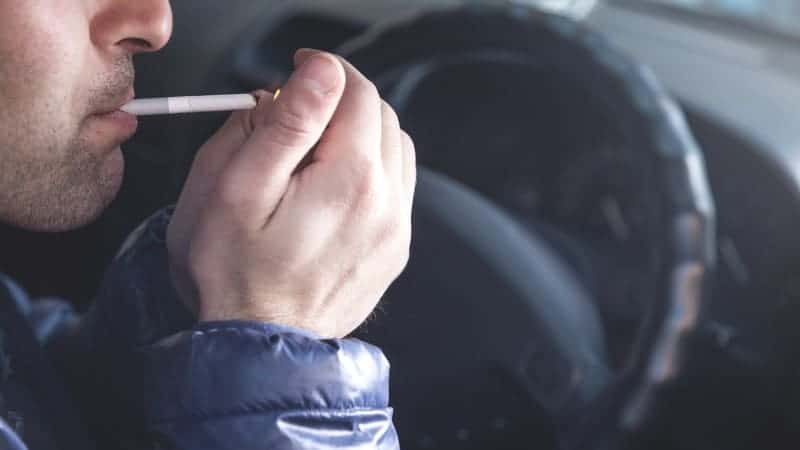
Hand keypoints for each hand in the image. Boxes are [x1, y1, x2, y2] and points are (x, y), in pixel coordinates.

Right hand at [166, 49, 415, 337]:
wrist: (258, 345)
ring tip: (314, 146)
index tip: (296, 71)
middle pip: (381, 115)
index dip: (325, 71)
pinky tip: (334, 179)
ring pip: (394, 147)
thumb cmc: (233, 272)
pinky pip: (397, 185)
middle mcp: (386, 203)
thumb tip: (321, 74)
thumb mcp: (236, 189)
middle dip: (341, 99)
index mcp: (349, 180)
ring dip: (359, 130)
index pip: (357, 92)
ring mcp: (395, 229)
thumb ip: (285, 123)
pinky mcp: (393, 247)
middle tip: (296, 109)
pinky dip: (371, 165)